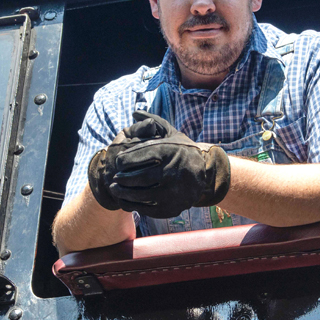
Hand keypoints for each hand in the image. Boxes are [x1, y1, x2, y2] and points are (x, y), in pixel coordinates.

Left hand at [89, 111, 229, 217]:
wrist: (205, 176)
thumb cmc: (183, 152)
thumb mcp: (172, 134)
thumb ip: (154, 122)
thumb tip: (135, 112)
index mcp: (171, 151)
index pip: (142, 155)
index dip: (125, 159)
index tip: (118, 161)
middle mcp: (173, 171)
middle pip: (139, 177)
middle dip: (122, 178)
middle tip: (113, 177)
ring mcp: (174, 192)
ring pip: (141, 195)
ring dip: (124, 193)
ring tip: (115, 188)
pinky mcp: (172, 207)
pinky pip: (147, 208)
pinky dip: (133, 204)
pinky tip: (126, 200)